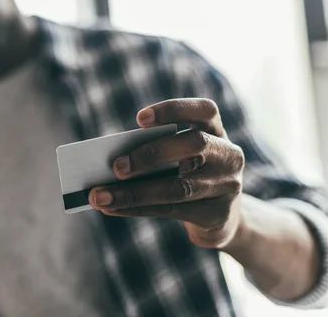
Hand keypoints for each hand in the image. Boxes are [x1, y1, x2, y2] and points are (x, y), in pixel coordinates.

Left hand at [88, 98, 244, 248]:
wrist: (220, 217)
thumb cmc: (188, 176)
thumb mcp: (179, 158)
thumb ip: (156, 153)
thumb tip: (109, 161)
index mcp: (216, 131)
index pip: (205, 110)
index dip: (174, 110)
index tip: (139, 118)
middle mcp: (228, 155)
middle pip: (194, 146)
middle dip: (151, 154)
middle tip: (115, 167)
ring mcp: (228, 186)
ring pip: (179, 187)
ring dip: (134, 193)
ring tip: (99, 197)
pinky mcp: (217, 215)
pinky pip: (172, 210)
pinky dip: (136, 208)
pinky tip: (112, 208)